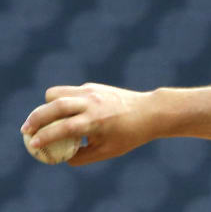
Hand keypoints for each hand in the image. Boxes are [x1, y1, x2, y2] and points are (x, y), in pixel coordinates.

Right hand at [20, 83, 156, 165]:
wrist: (150, 111)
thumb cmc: (129, 135)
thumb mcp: (107, 151)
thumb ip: (82, 156)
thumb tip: (61, 157)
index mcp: (95, 121)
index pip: (62, 128)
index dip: (44, 137)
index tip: (32, 145)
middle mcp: (91, 103)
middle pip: (53, 105)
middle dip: (35, 118)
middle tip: (26, 130)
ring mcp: (91, 91)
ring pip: (56, 93)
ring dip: (46, 106)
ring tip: (44, 120)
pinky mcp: (93, 86)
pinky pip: (68, 92)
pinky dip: (61, 101)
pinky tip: (67, 113)